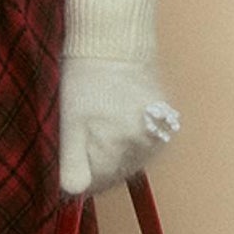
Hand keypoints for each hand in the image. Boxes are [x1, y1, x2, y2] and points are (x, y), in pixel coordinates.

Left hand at [58, 56, 180, 197]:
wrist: (115, 40)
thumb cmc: (86, 79)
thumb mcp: (70, 123)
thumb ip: (73, 162)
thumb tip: (75, 193)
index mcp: (120, 151)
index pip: (97, 183)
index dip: (78, 176)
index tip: (67, 162)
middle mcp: (144, 147)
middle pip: (116, 172)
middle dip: (97, 162)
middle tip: (81, 134)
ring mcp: (159, 132)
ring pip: (131, 157)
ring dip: (115, 149)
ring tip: (100, 120)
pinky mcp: (166, 117)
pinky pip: (145, 139)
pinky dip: (130, 134)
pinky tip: (117, 115)